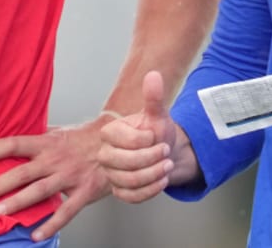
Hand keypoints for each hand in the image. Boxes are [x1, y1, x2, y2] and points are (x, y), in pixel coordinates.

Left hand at [0, 118, 110, 240]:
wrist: (119, 143)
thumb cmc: (84, 138)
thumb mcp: (58, 132)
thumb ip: (36, 137)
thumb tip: (9, 140)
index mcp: (46, 142)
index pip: (12, 144)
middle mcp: (55, 159)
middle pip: (21, 172)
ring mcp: (70, 176)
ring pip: (39, 191)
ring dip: (17, 203)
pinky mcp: (84, 192)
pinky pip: (66, 211)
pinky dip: (50, 224)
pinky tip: (35, 235)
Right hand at [98, 70, 185, 203]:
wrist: (161, 151)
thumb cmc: (155, 132)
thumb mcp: (157, 114)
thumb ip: (154, 97)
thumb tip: (153, 75)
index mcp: (109, 132)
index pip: (125, 141)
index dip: (146, 141)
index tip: (156, 136)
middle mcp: (105, 154)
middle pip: (126, 164)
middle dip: (151, 160)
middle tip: (165, 152)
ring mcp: (110, 174)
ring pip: (130, 181)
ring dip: (154, 175)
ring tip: (166, 165)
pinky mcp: (119, 190)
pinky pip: (131, 196)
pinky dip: (150, 190)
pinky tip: (161, 179)